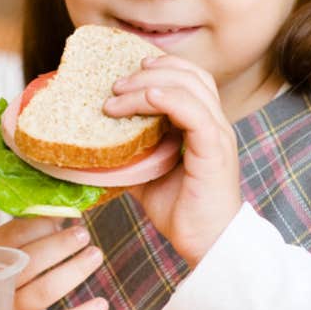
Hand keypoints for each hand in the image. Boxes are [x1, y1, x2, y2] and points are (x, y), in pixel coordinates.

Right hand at [0, 215, 107, 309]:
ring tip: (95, 254)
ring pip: (42, 292)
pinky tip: (101, 304)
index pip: (11, 237)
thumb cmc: (5, 278)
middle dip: (58, 245)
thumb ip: (32, 234)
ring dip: (73, 271)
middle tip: (82, 234)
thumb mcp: (8, 255)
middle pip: (27, 262)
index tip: (63, 217)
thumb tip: (68, 216)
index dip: (39, 225)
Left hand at [104, 55, 241, 266]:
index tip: (129, 68)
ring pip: (190, 87)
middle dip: (149, 72)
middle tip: (116, 85)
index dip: (162, 66)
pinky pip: (195, 113)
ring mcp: (217, 134)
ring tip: (119, 94)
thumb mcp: (146, 175)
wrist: (206, 243)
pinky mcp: (214, 150)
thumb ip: (130, 154)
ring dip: (150, 84)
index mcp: (202, 125)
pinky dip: (169, 99)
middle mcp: (214, 123)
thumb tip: (93, 147)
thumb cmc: (181, 211)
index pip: (190, 78)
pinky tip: (147, 100)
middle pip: (190, 75)